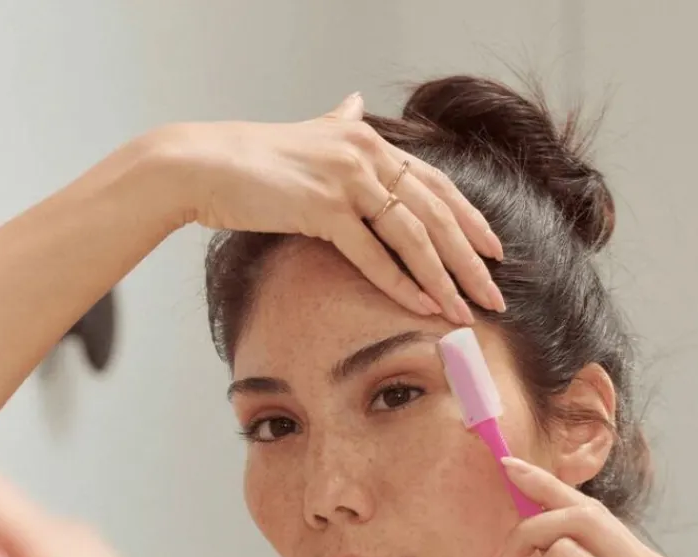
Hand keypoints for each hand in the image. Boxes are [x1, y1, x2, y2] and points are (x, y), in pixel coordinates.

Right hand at [156, 93, 505, 322]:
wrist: (202, 163)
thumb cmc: (250, 160)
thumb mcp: (306, 134)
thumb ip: (338, 123)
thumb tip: (353, 101)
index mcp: (368, 139)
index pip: (436, 184)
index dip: (470, 221)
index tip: (494, 254)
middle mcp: (366, 154)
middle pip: (436, 213)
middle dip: (471, 261)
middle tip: (495, 297)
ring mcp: (347, 179)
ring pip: (413, 236)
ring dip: (444, 280)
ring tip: (465, 313)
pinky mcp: (322, 207)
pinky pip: (373, 254)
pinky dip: (401, 284)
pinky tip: (423, 307)